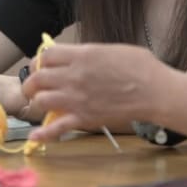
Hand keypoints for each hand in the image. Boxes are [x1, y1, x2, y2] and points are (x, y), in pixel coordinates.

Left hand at [22, 43, 162, 141]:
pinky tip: (35, 137)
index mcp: (82, 55)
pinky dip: (43, 134)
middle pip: (37, 78)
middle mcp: (74, 76)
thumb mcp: (111, 49)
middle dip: (32, 82)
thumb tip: (75, 55)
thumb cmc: (140, 67)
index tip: (41, 65)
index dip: (39, 60)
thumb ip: (88, 53)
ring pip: (41, 101)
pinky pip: (56, 128)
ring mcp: (77, 99)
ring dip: (37, 102)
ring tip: (40, 104)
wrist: (154, 91)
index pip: (46, 55)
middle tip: (35, 86)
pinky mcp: (84, 118)